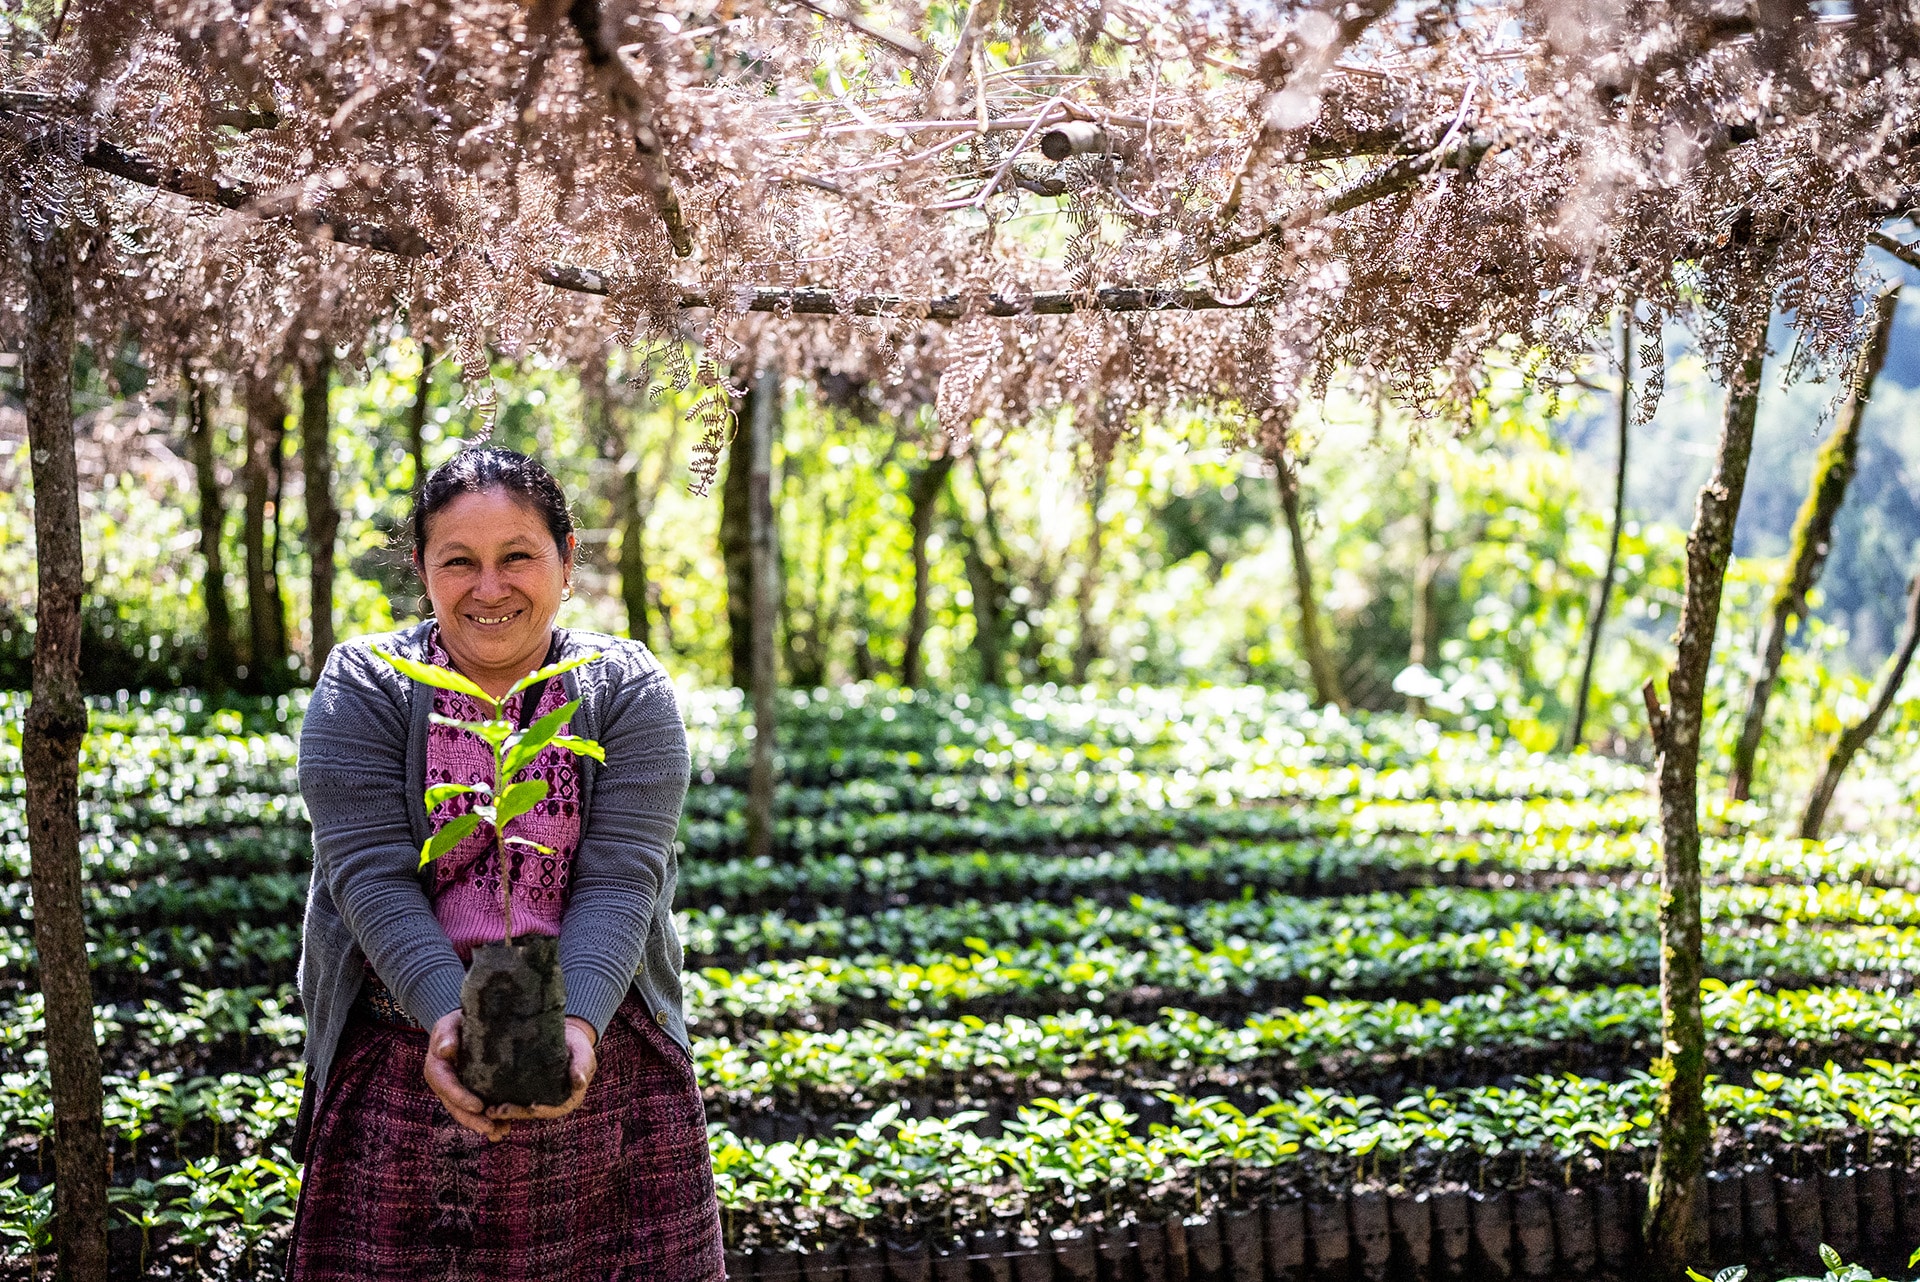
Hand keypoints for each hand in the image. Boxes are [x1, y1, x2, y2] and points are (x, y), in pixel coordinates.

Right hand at [424, 1010, 508, 1141]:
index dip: (460, 1097)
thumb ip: (446, 1035)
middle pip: (456, 1107)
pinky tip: (505, 1128)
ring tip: (501, 1133)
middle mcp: (445, 1085)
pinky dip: (490, 1120)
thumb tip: (446, 1049)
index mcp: (437, 1069)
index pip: (447, 1086)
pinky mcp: (471, 1094)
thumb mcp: (448, 1024)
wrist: (463, 1026)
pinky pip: (478, 1111)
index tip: (478, 1105)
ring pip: (467, 1113)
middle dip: (473, 1119)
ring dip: (483, 1125)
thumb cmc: (455, 1024)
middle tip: (491, 1128)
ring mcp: (457, 1092)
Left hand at [485, 1016, 597, 1122]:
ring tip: (488, 1109)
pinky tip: (485, 1098)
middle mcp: (550, 1103)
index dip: (541, 1110)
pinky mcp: (524, 1091)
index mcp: (567, 1100)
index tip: (531, 1107)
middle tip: (497, 1111)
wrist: (566, 1037)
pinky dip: (499, 1100)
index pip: (554, 1109)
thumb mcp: (583, 1054)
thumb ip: (581, 1066)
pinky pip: (512, 1099)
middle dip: (515, 1113)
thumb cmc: (578, 1046)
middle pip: (531, 1112)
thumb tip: (580, 1081)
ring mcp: (536, 1098)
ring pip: (519, 1108)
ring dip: (504, 1111)